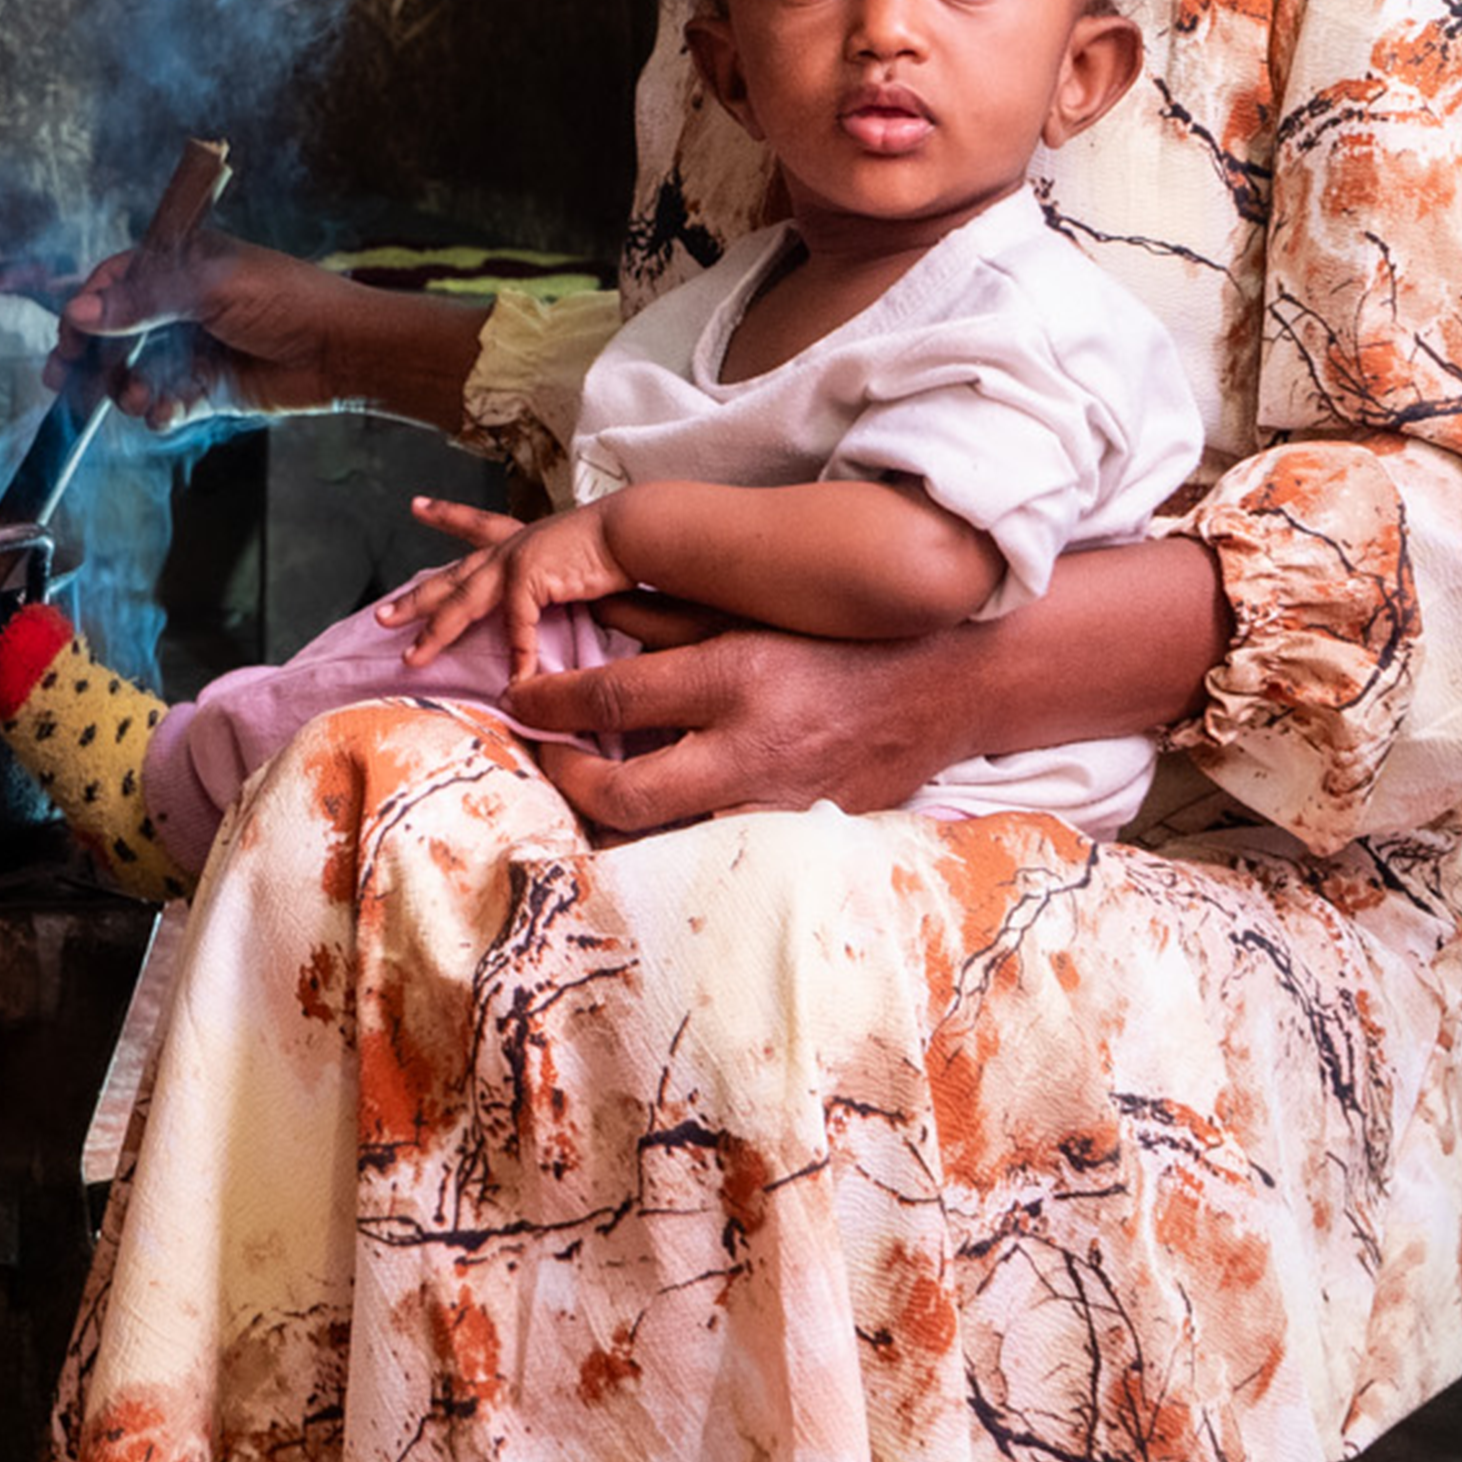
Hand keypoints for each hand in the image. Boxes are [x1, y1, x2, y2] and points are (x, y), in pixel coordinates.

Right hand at [43, 231, 381, 425]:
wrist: (343, 350)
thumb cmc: (288, 300)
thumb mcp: (210, 287)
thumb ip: (144, 300)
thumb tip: (81, 312)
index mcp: (181, 267)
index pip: (116, 283)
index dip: (87, 310)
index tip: (69, 337)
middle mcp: (181, 308)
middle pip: (116, 334)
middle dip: (91, 359)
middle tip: (68, 382)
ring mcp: (194, 350)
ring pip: (137, 374)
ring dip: (128, 389)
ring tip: (137, 398)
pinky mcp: (209, 390)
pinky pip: (167, 404)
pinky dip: (161, 412)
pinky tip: (166, 412)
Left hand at [376, 495, 636, 679]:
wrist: (636, 531)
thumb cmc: (619, 549)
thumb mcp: (579, 570)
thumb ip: (560, 590)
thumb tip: (556, 607)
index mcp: (523, 539)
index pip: (476, 525)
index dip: (446, 516)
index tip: (417, 507)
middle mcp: (511, 547)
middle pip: (451, 576)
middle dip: (415, 598)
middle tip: (381, 616)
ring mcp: (514, 560)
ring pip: (461, 603)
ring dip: (433, 632)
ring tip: (410, 658)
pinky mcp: (527, 578)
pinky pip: (515, 627)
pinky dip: (518, 656)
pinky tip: (515, 680)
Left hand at [500, 624, 969, 832]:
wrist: (942, 688)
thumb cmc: (839, 637)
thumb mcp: (752, 611)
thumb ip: (669, 620)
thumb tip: (586, 619)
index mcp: (736, 677)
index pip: (612, 701)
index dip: (547, 706)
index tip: (519, 701)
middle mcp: (751, 748)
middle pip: (622, 795)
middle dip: (567, 783)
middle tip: (552, 758)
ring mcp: (776, 804)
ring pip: (662, 840)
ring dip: (617, 822)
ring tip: (595, 791)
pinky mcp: (799, 836)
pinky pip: (714, 849)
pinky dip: (676, 839)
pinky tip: (659, 818)